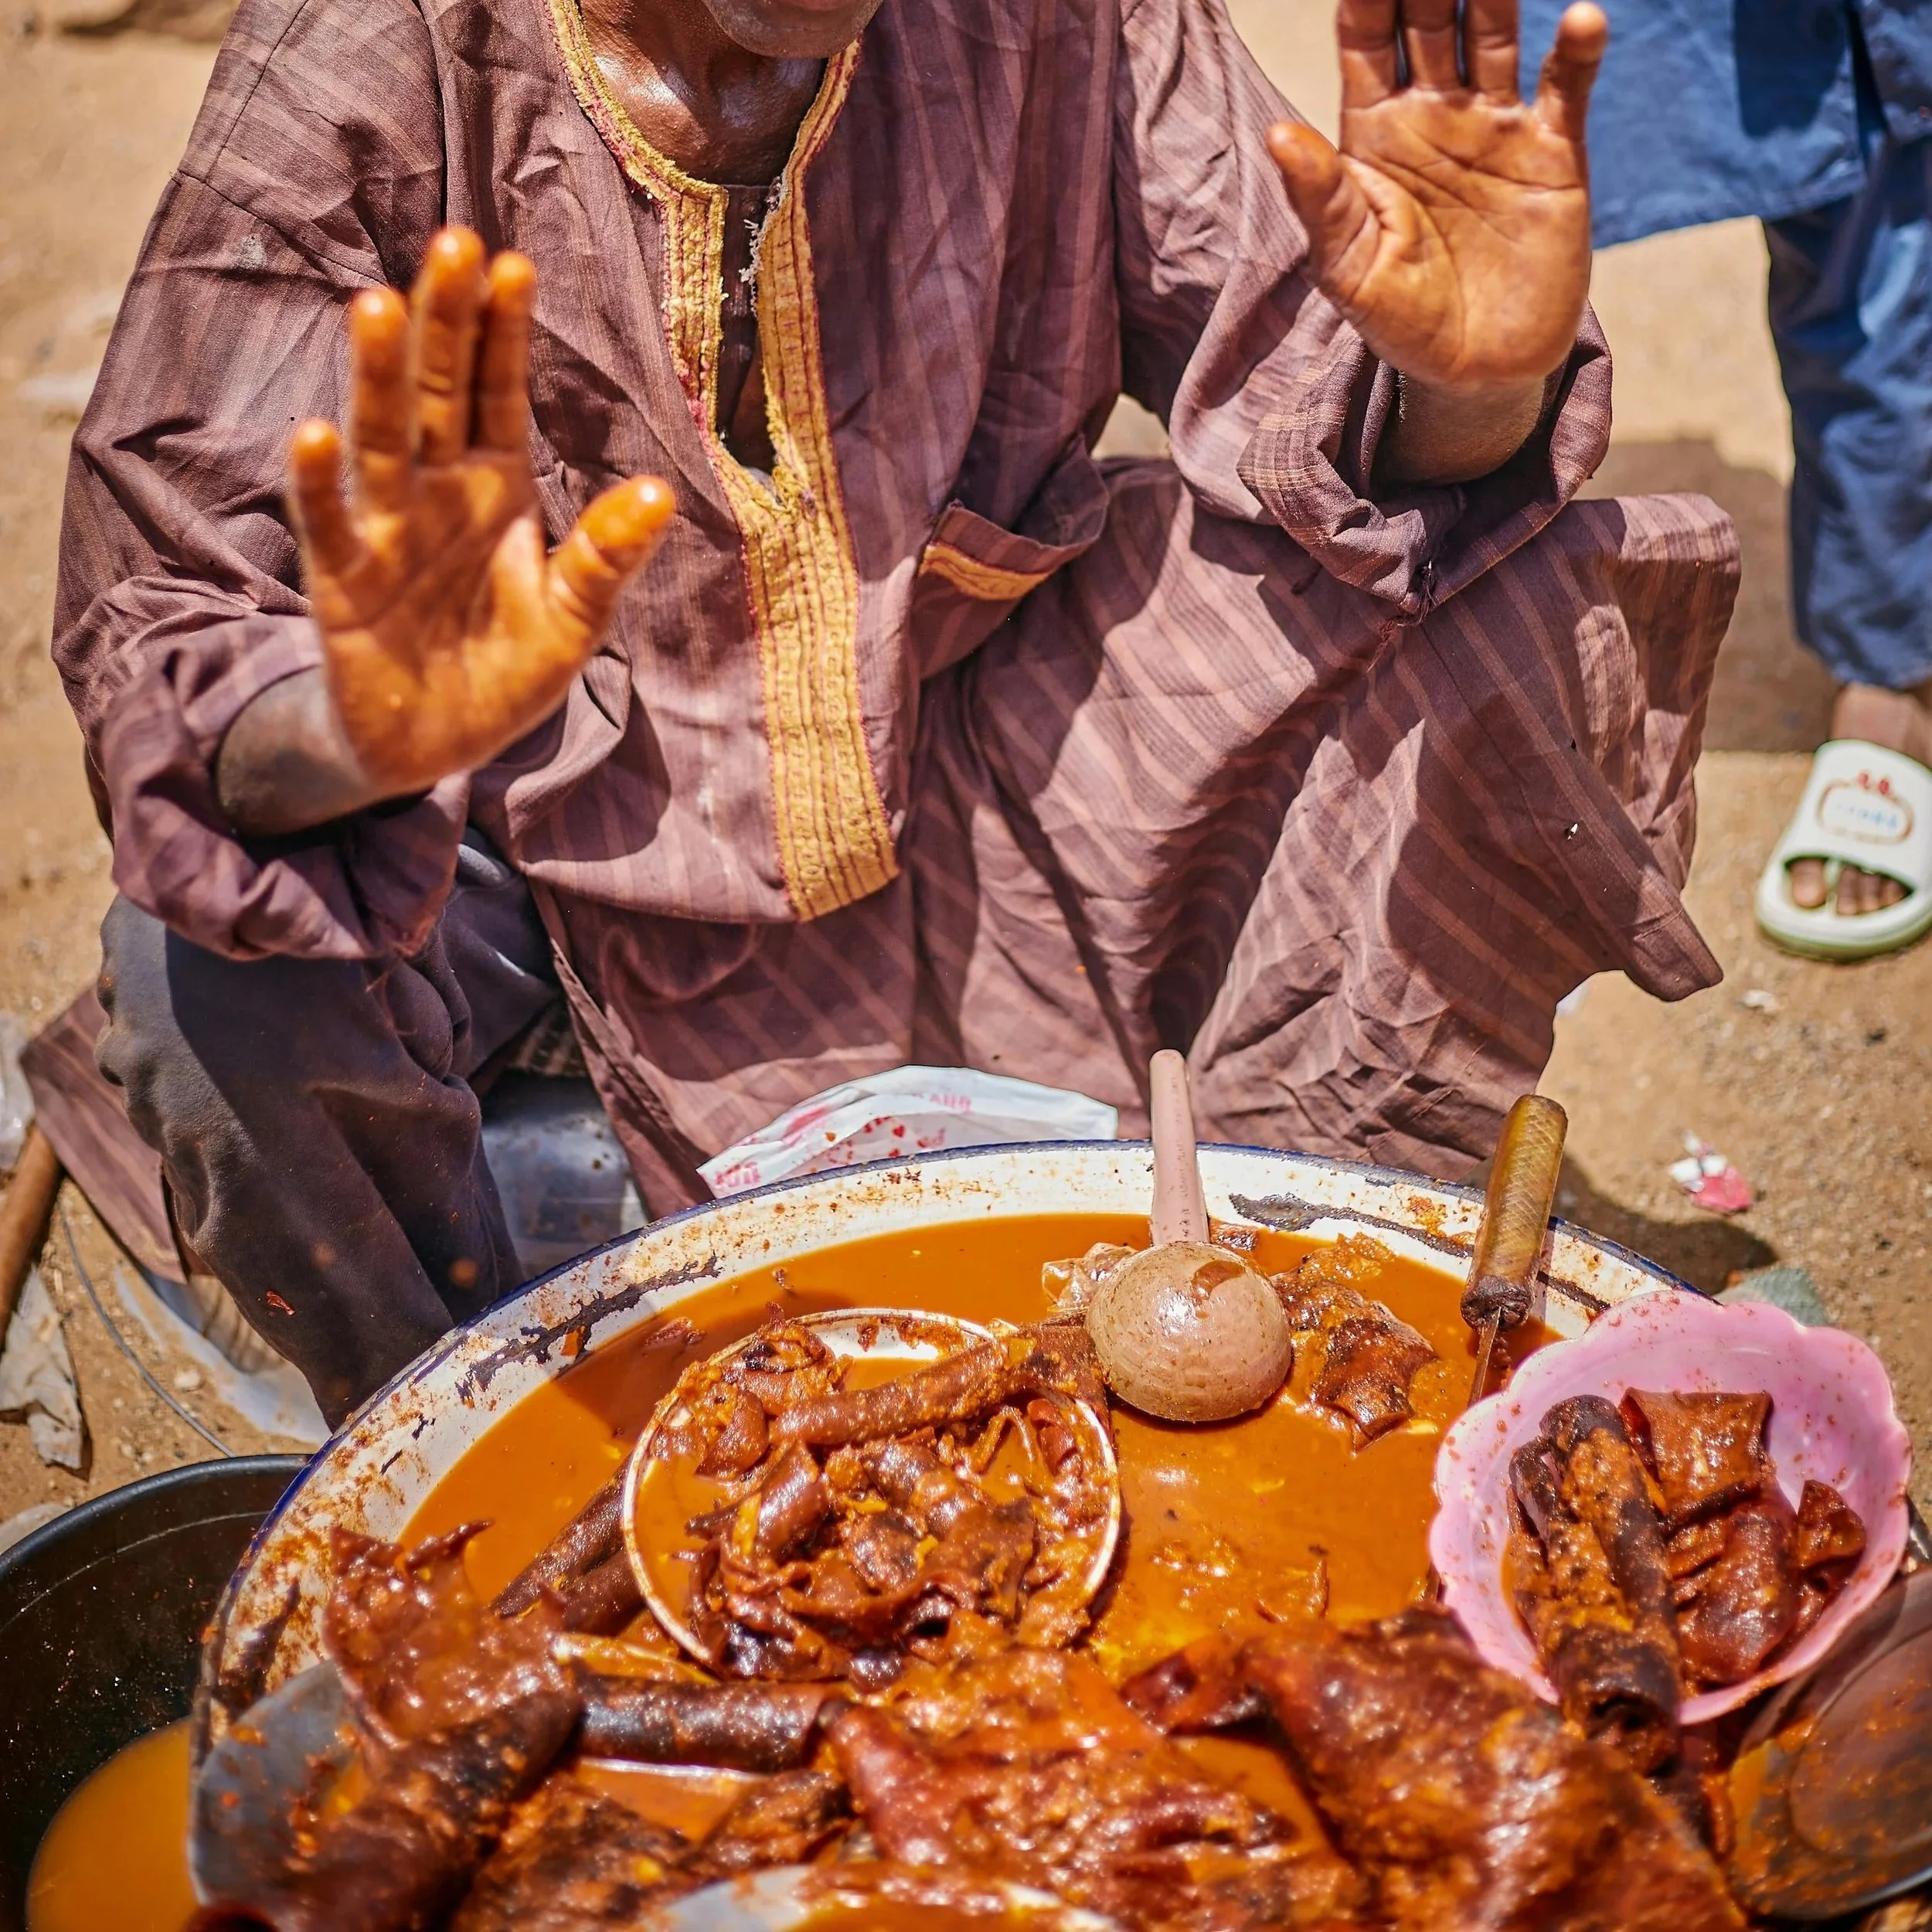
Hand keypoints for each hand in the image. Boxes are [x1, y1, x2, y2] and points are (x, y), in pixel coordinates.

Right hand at [287, 227, 673, 798]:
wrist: (439, 744)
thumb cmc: (507, 672)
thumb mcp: (574, 621)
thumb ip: (606, 558)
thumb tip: (658, 493)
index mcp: (498, 488)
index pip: (499, 394)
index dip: (505, 334)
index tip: (515, 264)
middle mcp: (438, 491)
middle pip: (437, 391)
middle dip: (444, 321)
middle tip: (453, 242)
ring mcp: (385, 527)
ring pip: (381, 436)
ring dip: (375, 374)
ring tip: (377, 304)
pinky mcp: (342, 578)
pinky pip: (327, 522)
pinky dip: (320, 482)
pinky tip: (316, 433)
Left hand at [1267, 0, 1606, 390]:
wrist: (1475, 372)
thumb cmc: (1399, 321)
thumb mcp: (1347, 268)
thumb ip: (1320, 199)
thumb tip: (1277, 133)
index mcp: (1374, 135)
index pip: (1367, 38)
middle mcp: (1434, 115)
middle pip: (1431, 16)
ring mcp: (1495, 128)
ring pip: (1495, 32)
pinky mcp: (1552, 154)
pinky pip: (1566, 86)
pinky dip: (1576, 49)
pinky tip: (1580, 16)